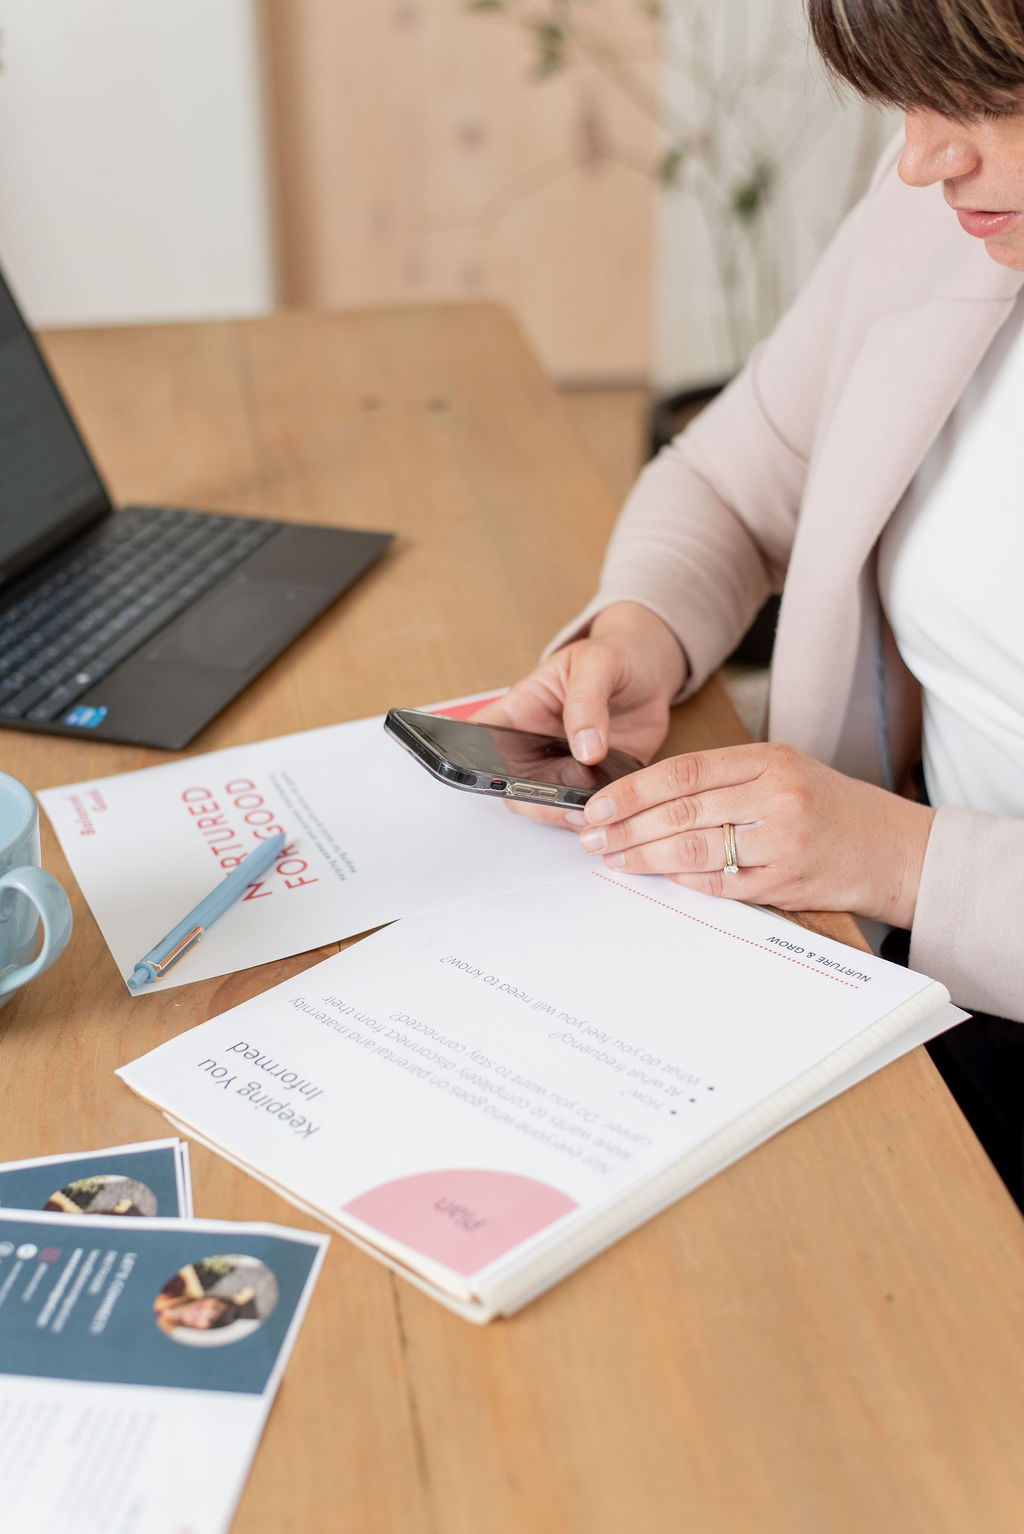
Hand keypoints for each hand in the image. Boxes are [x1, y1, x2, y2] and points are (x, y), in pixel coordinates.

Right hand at [471, 602, 685, 823]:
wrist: (651, 672)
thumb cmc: (614, 656)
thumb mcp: (597, 663)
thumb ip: (587, 702)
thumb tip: (586, 749)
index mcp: (522, 711)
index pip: (481, 738)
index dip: (473, 761)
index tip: (490, 777)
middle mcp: (536, 745)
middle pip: (511, 786)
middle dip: (532, 801)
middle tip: (563, 803)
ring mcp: (564, 768)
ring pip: (548, 806)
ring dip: (565, 814)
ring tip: (595, 808)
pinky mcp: (597, 783)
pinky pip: (588, 809)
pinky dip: (600, 817)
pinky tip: (616, 809)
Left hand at [569, 741, 935, 926]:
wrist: (896, 849)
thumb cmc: (833, 810)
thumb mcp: (786, 773)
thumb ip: (728, 781)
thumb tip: (651, 799)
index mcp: (771, 760)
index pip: (685, 771)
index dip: (634, 789)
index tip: (598, 804)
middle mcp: (777, 795)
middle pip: (682, 810)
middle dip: (627, 826)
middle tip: (591, 836)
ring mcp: (784, 840)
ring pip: (695, 848)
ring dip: (646, 855)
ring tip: (614, 858)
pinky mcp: (787, 881)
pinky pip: (722, 884)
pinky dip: (686, 881)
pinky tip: (661, 878)